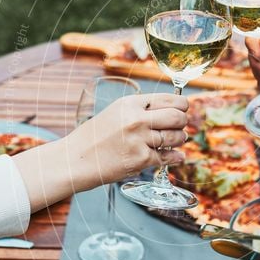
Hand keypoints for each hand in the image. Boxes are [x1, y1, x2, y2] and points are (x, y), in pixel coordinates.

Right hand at [69, 93, 188, 185]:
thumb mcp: (115, 112)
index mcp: (130, 103)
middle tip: (179, 127)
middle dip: (183, 122)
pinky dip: (175, 158)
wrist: (76, 160)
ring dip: (179, 140)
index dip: (182, 105)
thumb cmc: (95, 137)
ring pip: (176, 137)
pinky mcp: (140, 159)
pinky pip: (168, 157)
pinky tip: (177, 156)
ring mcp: (139, 140)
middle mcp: (136, 119)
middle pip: (177, 117)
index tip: (183, 110)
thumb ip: (140, 109)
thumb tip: (171, 109)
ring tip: (173, 141)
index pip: (169, 99)